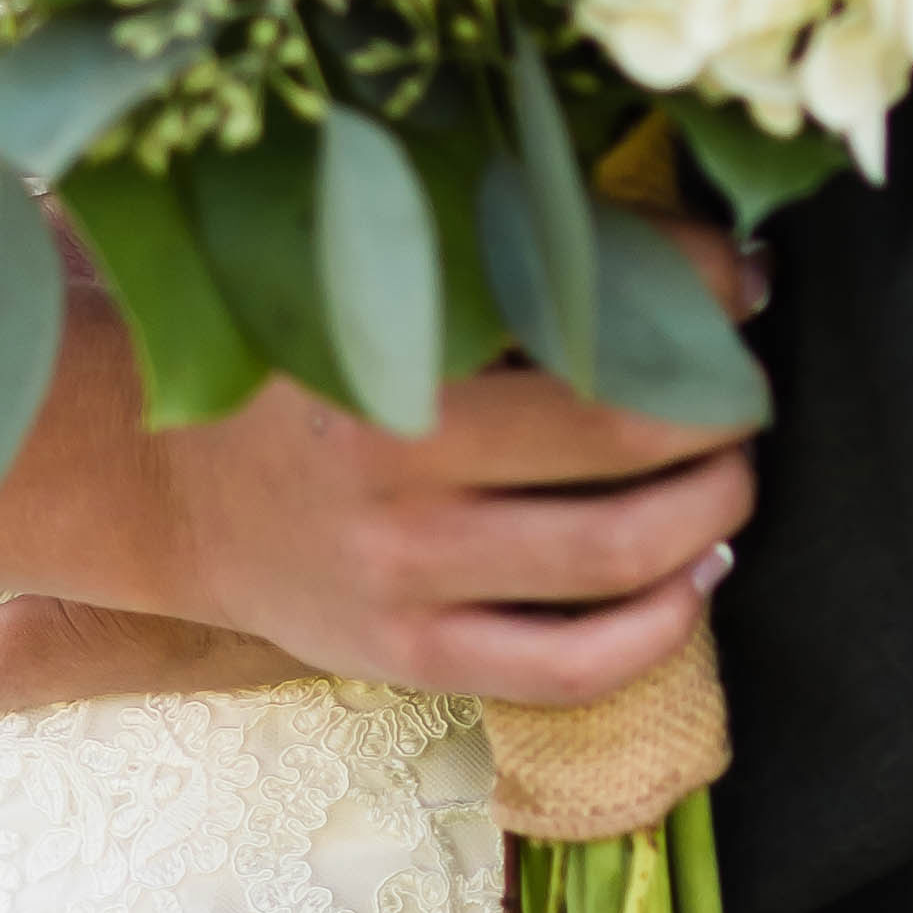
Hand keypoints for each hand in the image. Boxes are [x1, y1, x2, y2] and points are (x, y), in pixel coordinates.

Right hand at [0, 317, 752, 721]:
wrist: (167, 489)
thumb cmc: (301, 367)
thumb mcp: (371, 290)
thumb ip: (496, 257)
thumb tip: (685, 244)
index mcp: (389, 358)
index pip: (586, 315)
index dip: (693, 290)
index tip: (743, 274)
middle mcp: (396, 475)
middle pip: (624, 439)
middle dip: (720, 405)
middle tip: (745, 382)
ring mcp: (404, 579)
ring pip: (617, 557)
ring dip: (714, 508)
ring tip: (732, 472)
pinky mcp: (411, 657)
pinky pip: (570, 668)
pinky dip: (664, 624)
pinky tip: (699, 576)